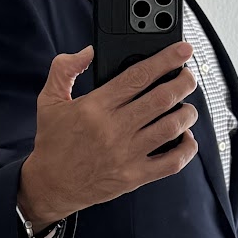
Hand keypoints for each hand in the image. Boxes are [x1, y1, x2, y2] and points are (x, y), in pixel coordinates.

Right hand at [18, 41, 199, 228]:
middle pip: (162, 98)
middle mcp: (114, 129)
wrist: (50, 186)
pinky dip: (187, 149)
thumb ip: (64, 70)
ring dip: (188, 113)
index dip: (166, 60)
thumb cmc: (53, 143)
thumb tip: (88, 52)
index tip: (183, 51)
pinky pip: (172, 162)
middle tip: (188, 77)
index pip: (139, 76)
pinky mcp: (134, 176)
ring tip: (187, 106)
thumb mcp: (49, 101)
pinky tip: (186, 138)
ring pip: (172, 127)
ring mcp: (126, 154)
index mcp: (95, 107)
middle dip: (184, 82)